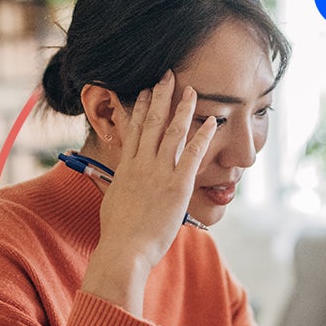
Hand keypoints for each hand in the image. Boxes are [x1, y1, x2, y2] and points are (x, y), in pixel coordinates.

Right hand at [82, 72, 217, 314]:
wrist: (124, 249)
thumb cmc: (118, 234)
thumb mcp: (113, 202)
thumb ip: (120, 188)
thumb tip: (121, 187)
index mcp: (125, 168)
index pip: (133, 130)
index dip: (140, 107)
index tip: (145, 90)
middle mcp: (141, 164)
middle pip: (151, 122)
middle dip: (160, 97)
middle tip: (167, 76)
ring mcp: (159, 173)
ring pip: (171, 132)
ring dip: (182, 109)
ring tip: (191, 90)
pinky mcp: (177, 186)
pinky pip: (192, 155)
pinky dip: (203, 136)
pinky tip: (212, 122)